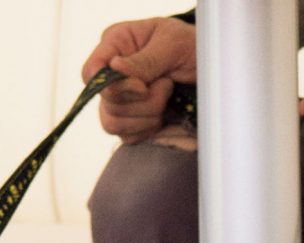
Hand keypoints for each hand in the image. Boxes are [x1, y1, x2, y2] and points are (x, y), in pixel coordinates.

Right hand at [84, 16, 196, 143]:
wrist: (212, 70)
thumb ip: (145, 60)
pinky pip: (127, 137)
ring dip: (147, 116)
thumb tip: (115, 68)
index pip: (91, 72)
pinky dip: (148, 130)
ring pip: (113, 123)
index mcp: (116, 45)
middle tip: (167, 85)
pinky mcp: (130, 121)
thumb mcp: (173, 44)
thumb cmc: (192, 47)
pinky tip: (163, 115)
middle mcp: (112, 74)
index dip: (111, 86)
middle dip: (142, 101)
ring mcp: (119, 99)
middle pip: (106, 103)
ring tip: (167, 98)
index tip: (142, 87)